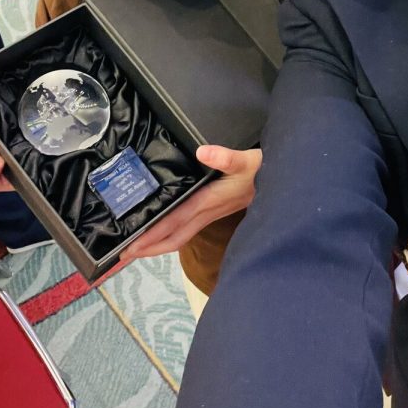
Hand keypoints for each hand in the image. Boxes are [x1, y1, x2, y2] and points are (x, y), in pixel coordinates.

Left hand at [120, 145, 261, 260]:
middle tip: (123, 255)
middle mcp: (208, 211)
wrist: (284, 182)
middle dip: (150, 248)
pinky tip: (163, 229)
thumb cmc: (265, 170)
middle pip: (175, 237)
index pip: (175, 222)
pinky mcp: (216, 210)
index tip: (132, 246)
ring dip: (159, 243)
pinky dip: (172, 232)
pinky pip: (189, 227)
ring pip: (181, 235)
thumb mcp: (248, 160)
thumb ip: (227, 157)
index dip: (153, 235)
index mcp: (209, 201)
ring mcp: (213, 213)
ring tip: (137, 247)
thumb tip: (202, 152)